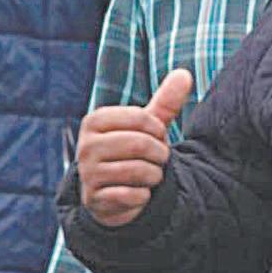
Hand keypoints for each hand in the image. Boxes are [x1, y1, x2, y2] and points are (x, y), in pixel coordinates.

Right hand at [78, 69, 192, 226]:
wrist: (112, 191)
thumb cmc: (133, 152)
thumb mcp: (148, 126)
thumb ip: (165, 102)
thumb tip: (185, 73)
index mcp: (95, 121)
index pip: (142, 119)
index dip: (159, 131)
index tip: (157, 138)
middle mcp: (86, 146)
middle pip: (141, 145)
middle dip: (159, 155)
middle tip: (156, 160)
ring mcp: (88, 173)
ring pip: (139, 171)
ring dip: (154, 176)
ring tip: (148, 176)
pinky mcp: (95, 199)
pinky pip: (133, 195)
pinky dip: (144, 196)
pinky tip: (138, 193)